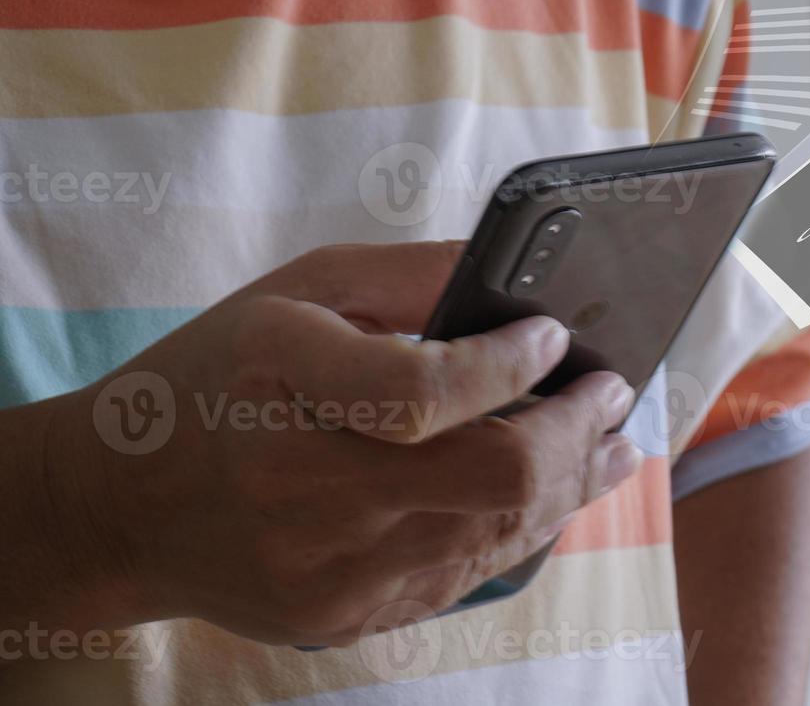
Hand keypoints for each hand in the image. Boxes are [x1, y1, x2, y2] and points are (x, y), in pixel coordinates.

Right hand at [47, 242, 642, 645]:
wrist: (118, 509)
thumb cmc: (213, 377)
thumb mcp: (296, 293)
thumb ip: (410, 276)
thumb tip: (518, 275)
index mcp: (277, 381)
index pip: (423, 392)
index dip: (508, 367)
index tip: (554, 338)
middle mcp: (301, 488)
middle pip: (488, 478)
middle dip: (574, 433)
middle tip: (612, 393)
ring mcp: (327, 568)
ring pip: (496, 534)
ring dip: (571, 482)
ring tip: (612, 442)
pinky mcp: (345, 614)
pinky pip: (466, 574)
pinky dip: (520, 525)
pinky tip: (552, 488)